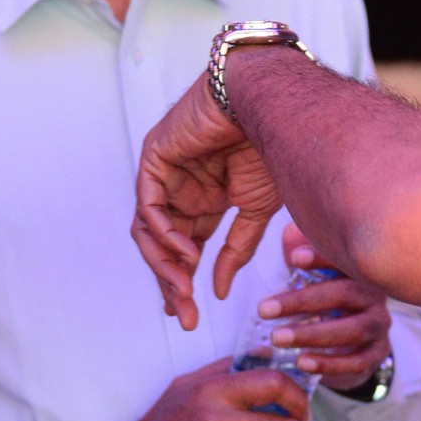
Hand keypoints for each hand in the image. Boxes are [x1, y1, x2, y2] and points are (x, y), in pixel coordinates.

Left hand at [132, 79, 282, 330]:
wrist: (272, 106)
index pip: (185, 250)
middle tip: (184, 313)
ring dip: (164, 264)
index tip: (190, 314)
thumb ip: (236, 251)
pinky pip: (148, 206)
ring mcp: (166, 176)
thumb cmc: (272, 147)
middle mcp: (181, 191)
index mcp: (204, 203)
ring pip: (149, 231)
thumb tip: (218, 291)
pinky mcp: (155, 159)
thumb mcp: (257, 212)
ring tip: (184, 288)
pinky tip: (186, 252)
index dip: (184, 282)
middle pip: (164, 246)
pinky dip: (163, 233)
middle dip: (172, 283)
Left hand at [257, 223, 392, 393]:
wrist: (354, 339)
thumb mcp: (313, 273)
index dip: (321, 258)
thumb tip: (289, 233)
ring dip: (313, 334)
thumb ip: (301, 251)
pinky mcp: (377, 354)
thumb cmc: (328, 297)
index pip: (345, 259)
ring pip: (353, 330)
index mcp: (359, 270)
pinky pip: (358, 361)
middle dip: (302, 302)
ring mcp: (379, 326)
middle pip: (346, 294)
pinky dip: (331, 364)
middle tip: (264, 310)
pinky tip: (303, 362)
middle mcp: (375, 295)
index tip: (293, 259)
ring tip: (277, 338)